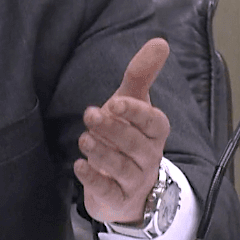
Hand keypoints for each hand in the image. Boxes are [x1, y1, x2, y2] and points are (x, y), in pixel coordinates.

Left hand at [74, 38, 170, 223]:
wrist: (125, 185)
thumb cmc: (128, 136)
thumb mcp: (131, 103)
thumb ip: (141, 74)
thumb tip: (160, 41)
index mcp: (154, 132)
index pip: (154, 122)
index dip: (136, 113)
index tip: (115, 102)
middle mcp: (148, 156)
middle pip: (136, 145)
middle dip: (113, 130)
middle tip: (91, 115)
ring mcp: (134, 180)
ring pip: (123, 168)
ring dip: (102, 152)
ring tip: (84, 139)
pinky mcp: (117, 198)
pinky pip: (109, 190)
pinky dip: (93, 179)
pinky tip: (79, 166)